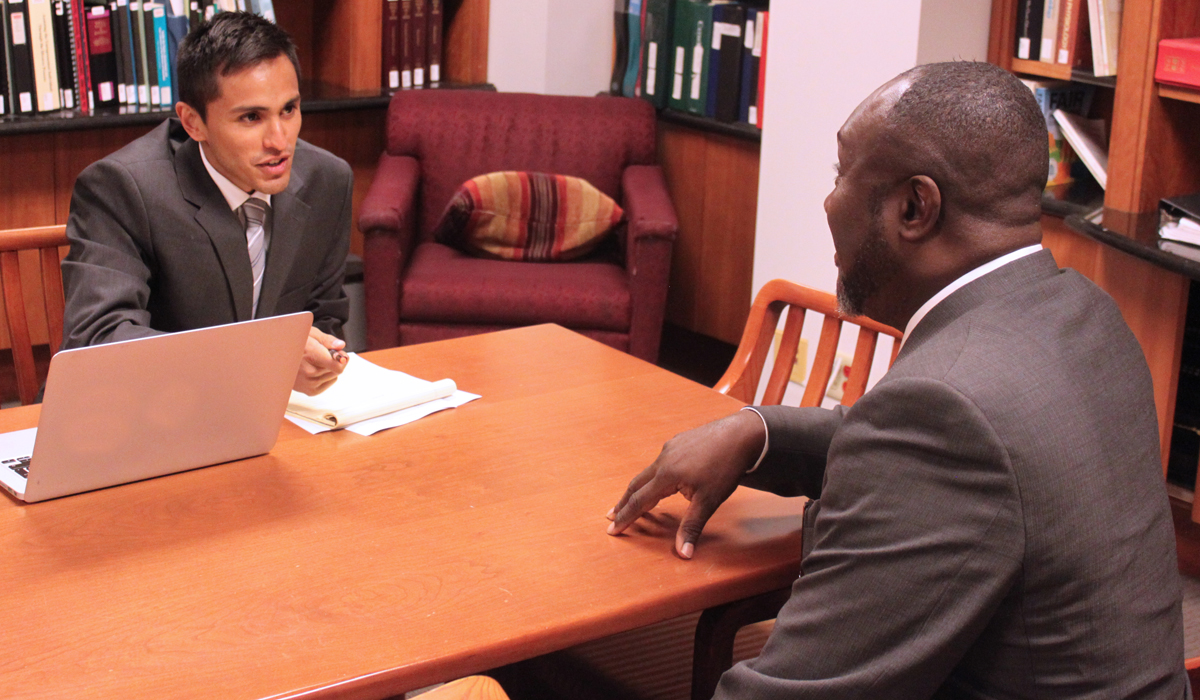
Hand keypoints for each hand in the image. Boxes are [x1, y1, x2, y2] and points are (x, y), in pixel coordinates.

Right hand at [294, 326, 348, 394]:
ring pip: (333, 377)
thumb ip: (327, 340)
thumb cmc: (294, 342)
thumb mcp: (310, 333)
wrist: (277, 355)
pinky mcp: (308, 391)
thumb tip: (340, 345)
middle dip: (334, 361)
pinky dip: (326, 377)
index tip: (340, 353)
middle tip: (323, 353)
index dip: (342, 358)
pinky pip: (327, 383)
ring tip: (315, 361)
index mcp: (310, 355)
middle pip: (337, 370)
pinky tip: (315, 369)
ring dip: (329, 368)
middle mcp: (309, 372)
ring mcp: (308, 383)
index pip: (337, 366)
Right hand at [606, 410, 765, 558]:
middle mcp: (663, 459)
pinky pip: (661, 461)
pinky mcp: (679, 441)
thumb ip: (692, 526)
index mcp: (666, 475)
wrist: (741, 434)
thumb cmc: (725, 468)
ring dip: (638, 488)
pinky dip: (653, 476)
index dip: (625, 517)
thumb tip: (683, 554)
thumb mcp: (709, 501)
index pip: (639, 501)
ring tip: (633, 499)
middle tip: (612, 515)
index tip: (612, 529)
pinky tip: (660, 479)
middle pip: (636, 484)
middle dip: (624, 502)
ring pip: (649, 471)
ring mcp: (671, 447)